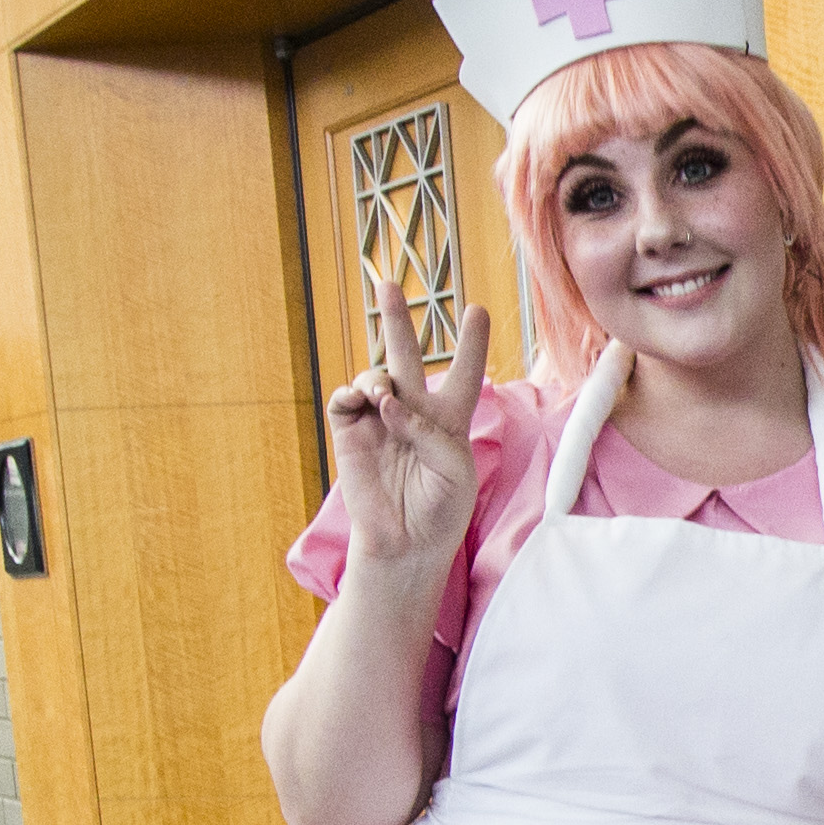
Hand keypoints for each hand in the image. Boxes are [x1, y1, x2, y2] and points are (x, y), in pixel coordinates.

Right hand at [326, 272, 489, 569]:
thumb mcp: (454, 468)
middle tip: (386, 283)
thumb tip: (385, 399)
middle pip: (407, 355)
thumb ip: (427, 429)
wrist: (405, 542)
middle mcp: (412, 412)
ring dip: (380, 375)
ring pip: (376, 374)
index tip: (477, 311)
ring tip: (383, 394)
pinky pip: (346, 397)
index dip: (470, 344)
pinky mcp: (350, 430)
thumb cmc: (439, 508)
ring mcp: (379, 419)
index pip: (463, 374)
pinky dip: (355, 393)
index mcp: (449, 420)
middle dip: (397, 319)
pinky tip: (365, 401)